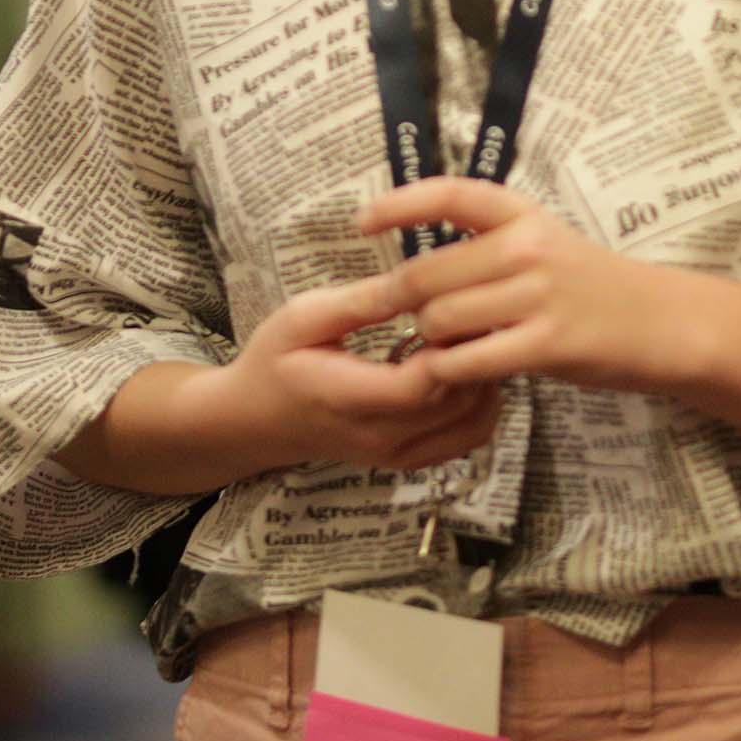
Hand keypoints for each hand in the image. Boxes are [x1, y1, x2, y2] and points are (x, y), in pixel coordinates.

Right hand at [207, 277, 504, 476]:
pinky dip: (482, 403)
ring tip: (468, 336)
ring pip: (473, 422)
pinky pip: (469, 437)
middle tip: (475, 309)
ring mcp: (397, 455)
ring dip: (484, 377)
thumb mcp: (303, 317)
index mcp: (345, 398)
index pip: (420, 385)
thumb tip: (414, 280)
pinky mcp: (410, 459)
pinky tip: (464, 367)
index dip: (451, 346)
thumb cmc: (276, 359)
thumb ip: (360, 302)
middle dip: (475, 354)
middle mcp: (378, 437)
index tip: (456, 305)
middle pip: (457, 402)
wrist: (256, 420)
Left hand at [358, 179, 695, 394]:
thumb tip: (418, 274)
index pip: (449, 194)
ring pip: (439, 320)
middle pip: (426, 275)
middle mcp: (527, 247)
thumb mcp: (545, 243)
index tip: (362, 221)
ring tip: (438, 349)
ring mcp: (537, 295)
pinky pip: (468, 361)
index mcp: (523, 214)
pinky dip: (447, 372)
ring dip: (427, 341)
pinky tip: (451, 375)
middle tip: (401, 320)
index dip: (398, 204)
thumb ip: (489, 248)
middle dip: (401, 302)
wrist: (660, 323)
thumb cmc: (592, 286)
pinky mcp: (545, 343)